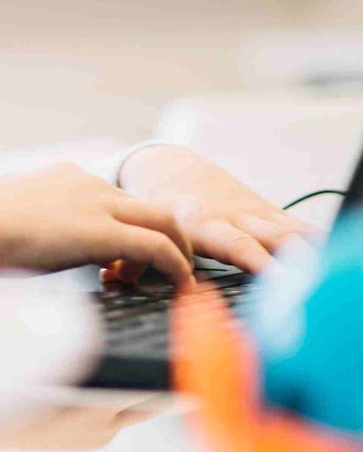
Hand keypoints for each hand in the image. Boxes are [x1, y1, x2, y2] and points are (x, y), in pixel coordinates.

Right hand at [0, 163, 195, 283]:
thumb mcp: (16, 217)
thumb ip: (38, 225)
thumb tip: (32, 251)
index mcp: (68, 179)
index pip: (120, 200)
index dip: (133, 232)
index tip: (122, 265)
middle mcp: (90, 184)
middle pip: (154, 207)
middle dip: (171, 240)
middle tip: (166, 272)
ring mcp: (98, 203)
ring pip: (166, 222)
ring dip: (177, 254)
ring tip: (175, 284)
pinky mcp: (102, 229)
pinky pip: (157, 246)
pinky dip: (174, 267)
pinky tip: (176, 287)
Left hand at [109, 144, 310, 278]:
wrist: (169, 167)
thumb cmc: (152, 204)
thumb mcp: (141, 227)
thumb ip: (134, 258)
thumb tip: (120, 280)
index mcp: (198, 222)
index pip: (233, 245)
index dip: (256, 262)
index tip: (277, 282)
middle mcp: (230, 217)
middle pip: (271, 240)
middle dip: (291, 262)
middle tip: (308, 284)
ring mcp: (251, 215)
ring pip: (289, 232)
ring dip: (309, 252)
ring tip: (327, 274)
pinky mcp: (266, 214)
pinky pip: (298, 229)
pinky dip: (315, 242)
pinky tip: (332, 255)